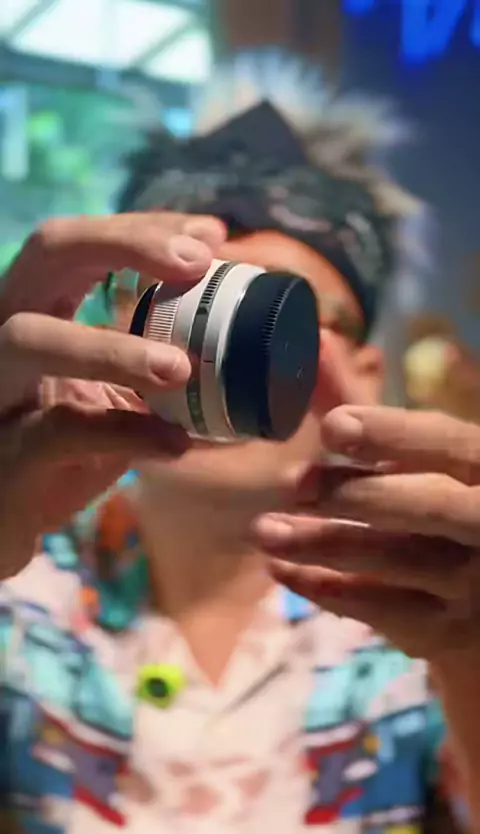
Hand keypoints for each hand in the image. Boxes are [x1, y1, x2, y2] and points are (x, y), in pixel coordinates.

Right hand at [0, 211, 225, 575]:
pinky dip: (125, 433)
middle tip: (198, 263)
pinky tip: (176, 446)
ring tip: (181, 368)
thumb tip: (253, 352)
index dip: (144, 227)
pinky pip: (58, 429)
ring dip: (113, 346)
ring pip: (31, 337)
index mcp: (38, 308)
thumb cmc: (68, 450)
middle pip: (50, 250)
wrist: (10, 519)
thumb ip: (159, 367)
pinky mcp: (4, 452)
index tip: (212, 235)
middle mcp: (6, 331)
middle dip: (126, 244)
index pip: (83, 241)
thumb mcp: (115, 396)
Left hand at [253, 406, 479, 660]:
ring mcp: (474, 584)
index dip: (392, 434)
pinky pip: (381, 610)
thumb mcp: (431, 464)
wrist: (477, 597)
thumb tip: (321, 374)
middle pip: (432, 506)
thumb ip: (387, 432)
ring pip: (397, 560)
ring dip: (323, 544)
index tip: (331, 427)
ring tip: (264, 530)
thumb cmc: (445, 512)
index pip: (449, 443)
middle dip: (357, 494)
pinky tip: (282, 568)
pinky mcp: (447, 631)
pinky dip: (326, 589)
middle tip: (293, 485)